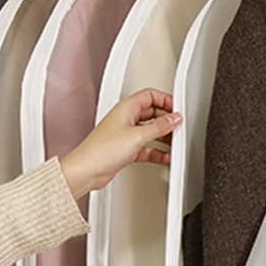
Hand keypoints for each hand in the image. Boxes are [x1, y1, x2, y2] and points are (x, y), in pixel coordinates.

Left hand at [60, 88, 181, 198]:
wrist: (87, 170)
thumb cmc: (102, 150)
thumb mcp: (138, 135)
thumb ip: (159, 127)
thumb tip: (173, 119)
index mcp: (126, 107)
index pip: (151, 95)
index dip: (166, 100)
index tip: (177, 110)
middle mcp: (126, 118)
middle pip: (152, 112)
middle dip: (167, 119)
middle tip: (178, 126)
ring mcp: (126, 134)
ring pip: (150, 131)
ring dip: (163, 136)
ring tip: (174, 141)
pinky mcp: (126, 149)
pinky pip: (146, 147)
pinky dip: (156, 151)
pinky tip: (164, 156)